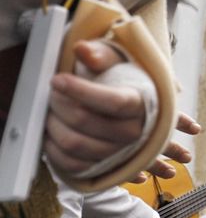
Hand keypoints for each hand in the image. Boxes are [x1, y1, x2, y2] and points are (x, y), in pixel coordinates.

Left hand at [45, 41, 145, 176]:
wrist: (128, 105)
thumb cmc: (120, 80)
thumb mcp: (115, 61)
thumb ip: (99, 54)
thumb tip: (82, 49)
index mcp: (141, 104)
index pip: (112, 101)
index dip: (80, 90)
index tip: (57, 79)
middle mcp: (135, 133)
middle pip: (84, 121)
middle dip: (58, 103)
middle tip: (52, 92)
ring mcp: (119, 153)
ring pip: (74, 144)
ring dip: (52, 125)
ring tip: (51, 111)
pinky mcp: (103, 168)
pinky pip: (71, 164)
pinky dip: (53, 149)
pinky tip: (51, 132)